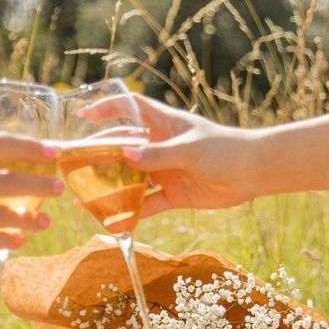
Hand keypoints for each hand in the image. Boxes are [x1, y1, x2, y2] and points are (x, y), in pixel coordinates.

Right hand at [81, 94, 255, 216]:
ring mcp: (165, 171)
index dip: (108, 108)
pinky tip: (112, 220)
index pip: (130, 109)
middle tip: (74, 167)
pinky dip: (131, 212)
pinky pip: (146, 204)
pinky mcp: (173, 194)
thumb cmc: (225, 150)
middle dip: (99, 157)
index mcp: (164, 125)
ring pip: (130, 179)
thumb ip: (157, 156)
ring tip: (84, 199)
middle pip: (123, 149)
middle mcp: (160, 147)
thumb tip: (124, 156)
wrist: (254, 173)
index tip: (84, 115)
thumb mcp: (188, 150)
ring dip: (109, 189)